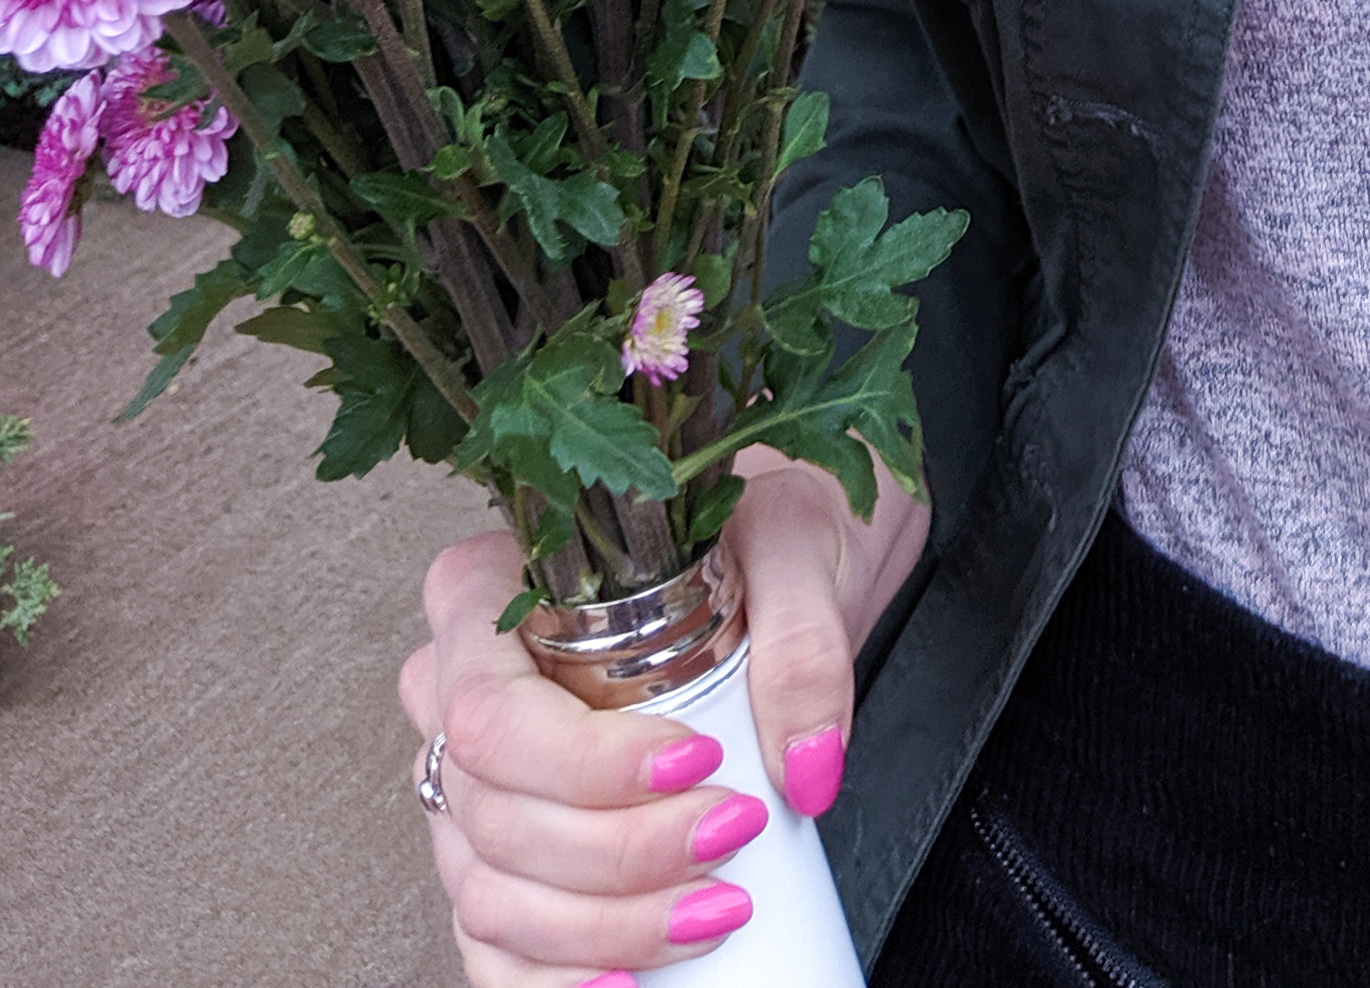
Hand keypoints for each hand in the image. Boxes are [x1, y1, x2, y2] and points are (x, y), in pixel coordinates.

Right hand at [397, 449, 928, 984]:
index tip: (698, 762)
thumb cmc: (754, 537)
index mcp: (487, 593)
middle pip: (495, 815)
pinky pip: (492, 944)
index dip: (584, 764)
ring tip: (714, 909)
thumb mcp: (792, 545)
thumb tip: (806, 768)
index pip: (491, 712)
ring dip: (605, 929)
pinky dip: (553, 981)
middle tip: (731, 834)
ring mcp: (464, 785)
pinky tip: (624, 985)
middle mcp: (453, 689)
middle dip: (620, 855)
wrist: (767, 567)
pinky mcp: (495, 854)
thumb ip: (803, 639)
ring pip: (492, 894)